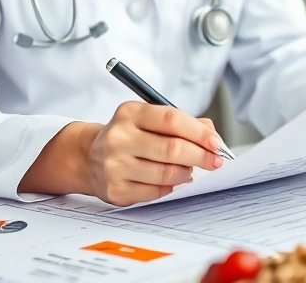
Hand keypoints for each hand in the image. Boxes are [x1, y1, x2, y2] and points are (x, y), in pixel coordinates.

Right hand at [84, 102, 223, 206]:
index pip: (171, 119)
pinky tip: (172, 181)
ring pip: (166, 174)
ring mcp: (114, 165)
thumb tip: (211, 135)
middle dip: (200, 156)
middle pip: (171, 149)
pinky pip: (156, 192)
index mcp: (129, 113)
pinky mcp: (115, 190)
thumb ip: (181, 122)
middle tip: (215, 161)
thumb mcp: (148, 118)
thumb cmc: (129, 135)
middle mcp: (119, 137)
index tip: (216, 142)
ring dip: (186, 173)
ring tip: (190, 170)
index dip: (199, 132)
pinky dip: (171, 187)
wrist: (89, 156)